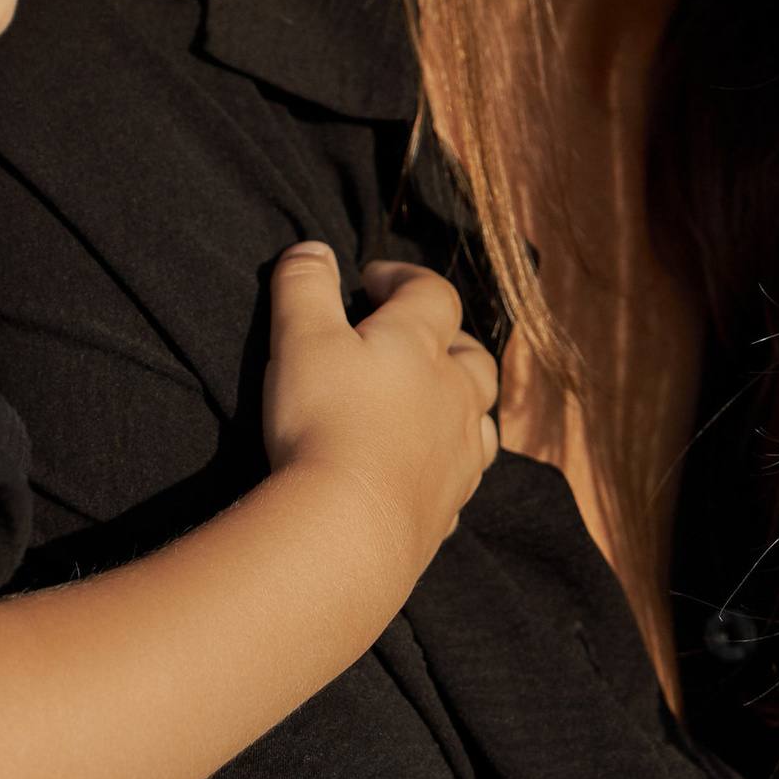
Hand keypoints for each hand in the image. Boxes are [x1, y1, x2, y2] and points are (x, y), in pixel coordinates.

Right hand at [260, 240, 499, 580]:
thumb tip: (312, 250)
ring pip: (479, 420)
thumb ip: (304, 286)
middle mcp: (454, 396)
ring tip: (426, 408)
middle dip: (448, 342)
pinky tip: (419, 475)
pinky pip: (459, 481)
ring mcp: (458, 456)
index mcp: (420, 345)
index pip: (432, 293)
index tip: (370, 282)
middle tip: (409, 344)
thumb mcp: (299, 338)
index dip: (404, 278)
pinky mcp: (448, 509)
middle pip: (474, 358)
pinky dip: (445, 468)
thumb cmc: (323, 422)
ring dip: (460, 406)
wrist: (347, 529)